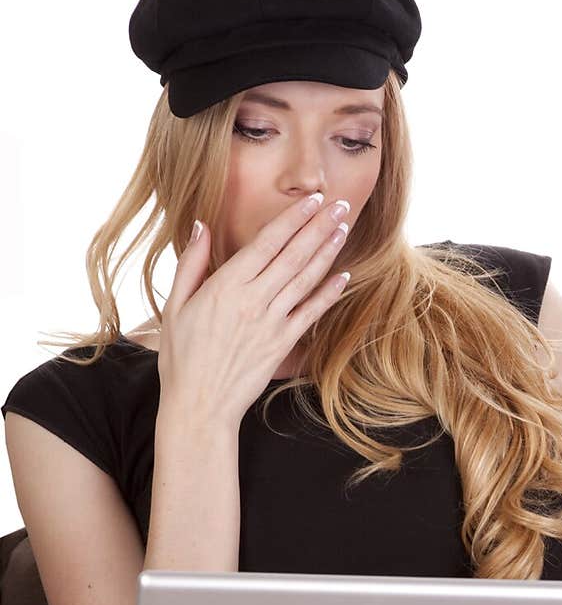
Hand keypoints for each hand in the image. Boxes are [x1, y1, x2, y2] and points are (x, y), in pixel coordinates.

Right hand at [156, 194, 351, 425]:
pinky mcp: (282, 344)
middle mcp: (253, 300)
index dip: (293, 218)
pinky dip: (328, 294)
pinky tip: (343, 277)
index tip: (311, 200)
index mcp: (226, 285)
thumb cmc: (182, 356)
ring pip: (306, 279)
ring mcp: (271, 323)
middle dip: (319, 226)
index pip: (267, 242)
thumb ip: (191, 263)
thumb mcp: (175, 305)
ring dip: (328, 252)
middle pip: (293, 255)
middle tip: (340, 204)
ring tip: (344, 229)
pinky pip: (310, 314)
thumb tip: (201, 224)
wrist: (199, 404)